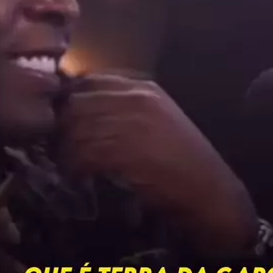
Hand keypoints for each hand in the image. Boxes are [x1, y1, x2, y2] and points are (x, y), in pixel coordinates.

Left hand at [57, 74, 257, 254]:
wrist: (210, 191)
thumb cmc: (184, 160)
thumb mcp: (158, 120)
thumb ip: (125, 109)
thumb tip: (81, 111)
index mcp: (144, 88)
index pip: (89, 81)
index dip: (70, 101)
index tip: (65, 122)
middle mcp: (137, 99)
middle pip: (78, 103)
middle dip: (64, 128)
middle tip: (61, 148)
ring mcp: (133, 123)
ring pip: (77, 129)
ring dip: (67, 151)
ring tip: (70, 166)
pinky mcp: (128, 151)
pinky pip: (85, 153)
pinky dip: (76, 167)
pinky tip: (79, 177)